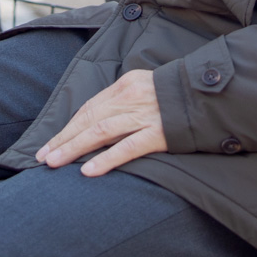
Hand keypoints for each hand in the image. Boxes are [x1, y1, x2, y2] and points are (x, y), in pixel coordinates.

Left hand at [36, 69, 166, 176]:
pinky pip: (128, 147)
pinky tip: (88, 171)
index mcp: (126, 85)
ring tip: (54, 162)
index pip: (89, 107)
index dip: (68, 126)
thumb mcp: (147, 88)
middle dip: (63, 139)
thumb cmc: (179, 96)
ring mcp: (145, 115)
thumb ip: (125, 101)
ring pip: (101, 131)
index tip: (51, 142)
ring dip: (74, 148)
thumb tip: (99, 121)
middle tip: (43, 156)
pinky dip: (106, 159)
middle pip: (89, 118)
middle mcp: (131, 97)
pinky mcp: (159, 133)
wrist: (214, 94)